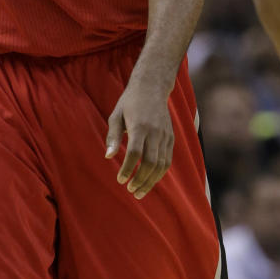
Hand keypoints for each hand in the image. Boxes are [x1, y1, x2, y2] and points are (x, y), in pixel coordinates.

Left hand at [105, 72, 174, 200]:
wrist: (152, 87)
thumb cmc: (129, 102)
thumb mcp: (116, 115)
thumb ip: (113, 136)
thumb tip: (108, 156)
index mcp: (140, 127)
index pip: (135, 154)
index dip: (127, 169)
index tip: (120, 180)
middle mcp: (155, 132)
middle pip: (150, 163)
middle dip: (140, 180)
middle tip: (131, 191)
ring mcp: (165, 136)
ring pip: (161, 165)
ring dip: (151, 181)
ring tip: (140, 191)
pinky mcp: (171, 138)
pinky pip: (168, 160)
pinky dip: (160, 173)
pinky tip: (150, 181)